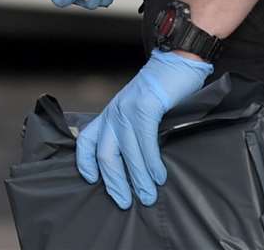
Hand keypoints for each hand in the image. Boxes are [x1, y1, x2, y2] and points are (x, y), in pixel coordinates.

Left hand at [76, 50, 211, 208]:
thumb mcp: (139, 111)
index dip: (85, 162)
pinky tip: (158, 176)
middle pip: (105, 153)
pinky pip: (144, 139)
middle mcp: (114, 112)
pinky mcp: (146, 105)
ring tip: (148, 196)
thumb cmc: (162, 90)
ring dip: (138, 178)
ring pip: (127, 151)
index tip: (91, 181)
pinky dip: (151, 161)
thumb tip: (136, 166)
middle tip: (125, 203)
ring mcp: (128, 107)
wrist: (178, 60)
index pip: (87, 140)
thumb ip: (133, 132)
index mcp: (110, 114)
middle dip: (114, 182)